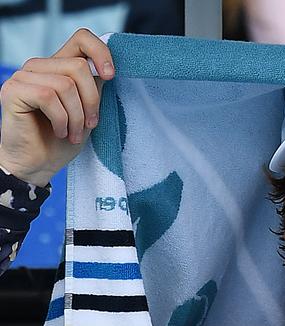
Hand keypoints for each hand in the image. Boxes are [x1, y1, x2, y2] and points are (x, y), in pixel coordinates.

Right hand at [0, 28, 114, 187]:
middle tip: (89, 125)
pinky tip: (59, 131)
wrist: (37, 165)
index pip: (81, 38)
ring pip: (65, 84)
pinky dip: (60, 120)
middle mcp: (40, 67)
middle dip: (91, 102)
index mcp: (58, 67)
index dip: (100, 52)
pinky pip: (48, 97)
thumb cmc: (60, 142)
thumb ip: (93, 88)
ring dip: (76, 117)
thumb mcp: (86, 112)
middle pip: (78, 67)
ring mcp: (23, 76)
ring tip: (72, 134)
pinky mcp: (13, 90)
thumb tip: (106, 70)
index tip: (110, 76)